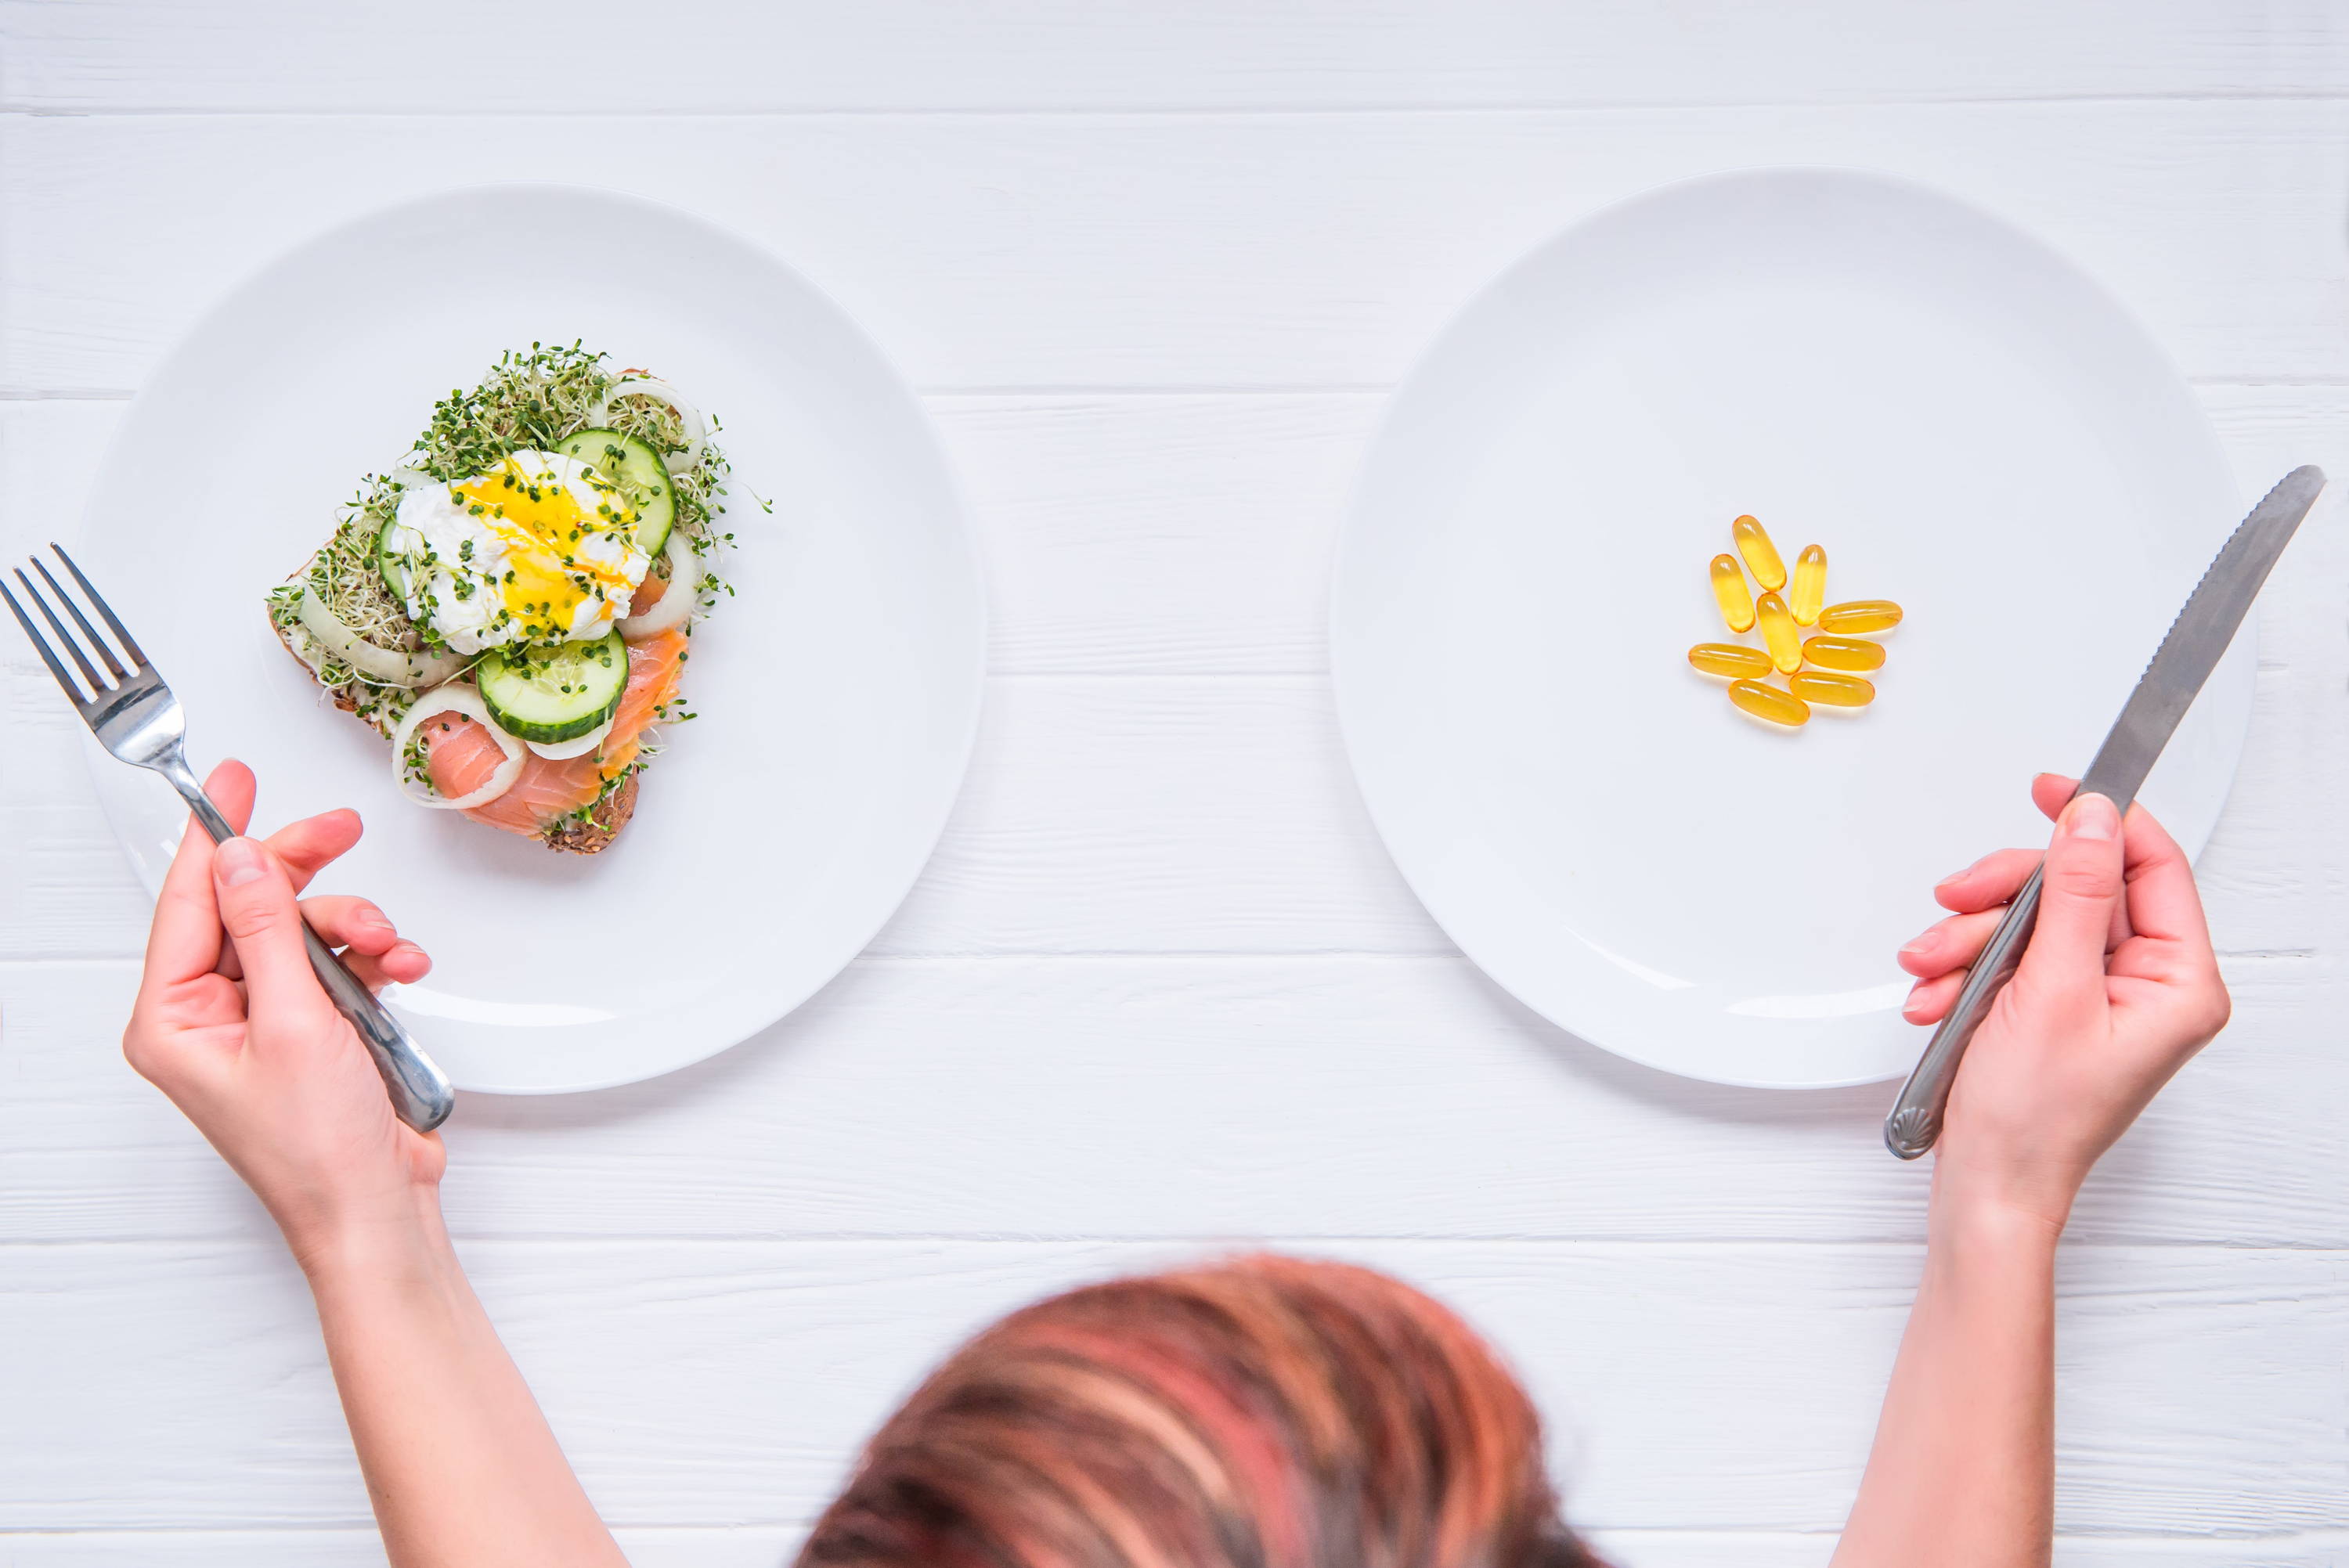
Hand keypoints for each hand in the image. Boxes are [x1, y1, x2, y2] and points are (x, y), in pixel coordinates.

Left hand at [124, 760, 442, 1267]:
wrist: (376, 1211)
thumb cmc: (320, 1150)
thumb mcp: (295, 1024)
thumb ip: (268, 932)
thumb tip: (243, 860)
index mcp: (173, 1018)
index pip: (187, 902)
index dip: (212, 834)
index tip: (232, 780)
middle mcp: (209, 1016)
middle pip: (250, 906)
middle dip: (305, 877)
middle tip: (339, 830)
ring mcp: (262, 1023)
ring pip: (303, 931)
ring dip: (355, 928)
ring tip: (389, 950)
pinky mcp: (311, 1031)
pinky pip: (338, 965)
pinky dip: (374, 960)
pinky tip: (400, 971)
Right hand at [1895, 774, 2229, 1231]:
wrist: (1986, 1187)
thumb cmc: (2033, 1121)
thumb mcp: (2051, 990)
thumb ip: (2075, 895)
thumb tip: (2091, 820)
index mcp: (2177, 983)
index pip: (2152, 867)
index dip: (2101, 820)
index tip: (2053, 789)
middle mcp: (2144, 985)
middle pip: (2077, 887)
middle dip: (2004, 898)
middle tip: (1958, 901)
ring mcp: (2094, 996)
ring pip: (2030, 918)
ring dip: (1969, 937)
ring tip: (1934, 971)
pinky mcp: (2050, 1006)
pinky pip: (2006, 954)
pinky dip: (1962, 968)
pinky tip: (1938, 997)